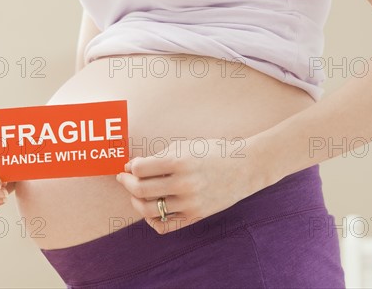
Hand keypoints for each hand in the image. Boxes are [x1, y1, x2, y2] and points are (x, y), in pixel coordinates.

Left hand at [115, 136, 271, 234]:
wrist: (246, 167)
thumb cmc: (214, 152)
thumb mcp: (186, 147)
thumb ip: (158, 157)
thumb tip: (131, 167)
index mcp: (180, 161)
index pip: (140, 168)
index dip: (131, 167)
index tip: (130, 166)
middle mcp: (184, 184)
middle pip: (140, 189)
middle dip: (127, 183)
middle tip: (124, 179)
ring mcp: (190, 203)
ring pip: (148, 209)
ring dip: (135, 201)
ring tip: (135, 194)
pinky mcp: (195, 216)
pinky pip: (164, 225)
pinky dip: (151, 220)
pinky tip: (150, 210)